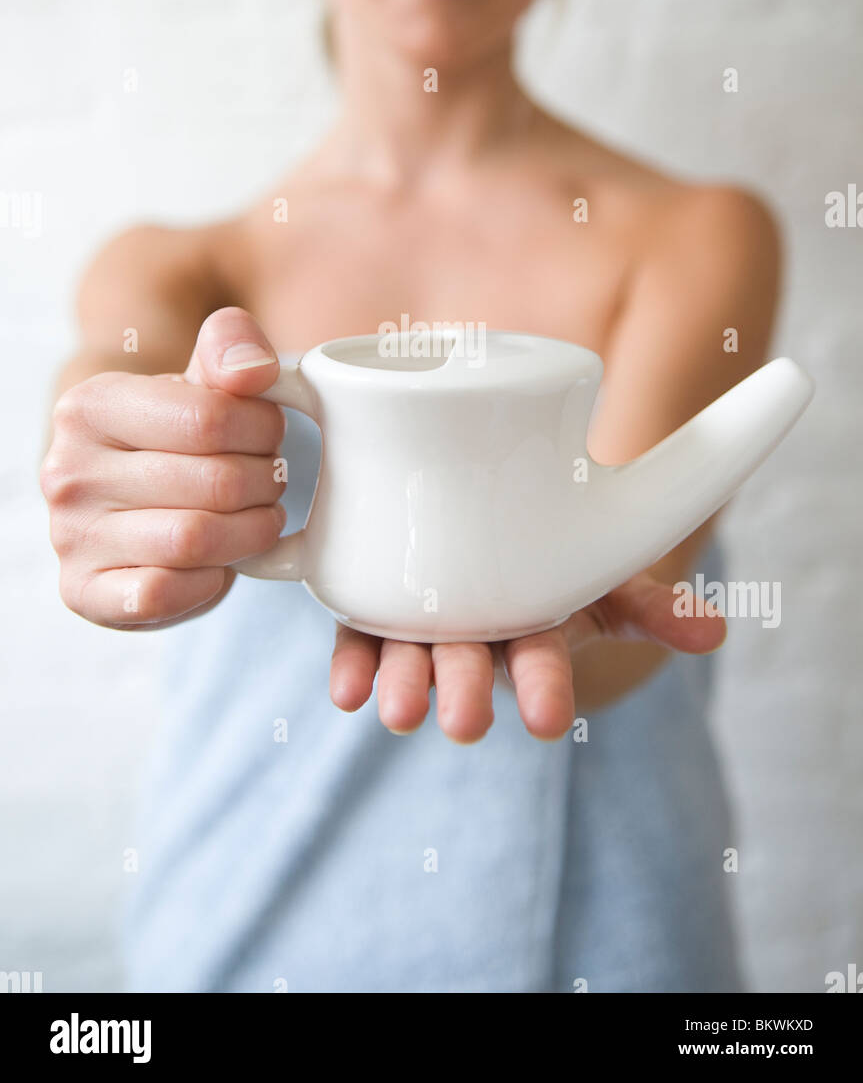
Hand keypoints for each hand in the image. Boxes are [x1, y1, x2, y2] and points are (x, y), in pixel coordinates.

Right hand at [41, 308, 287, 627]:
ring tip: (259, 518)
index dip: (263, 429)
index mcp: (90, 406)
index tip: (271, 434)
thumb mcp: (201, 377)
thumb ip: (232, 349)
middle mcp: (67, 472)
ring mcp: (70, 536)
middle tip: (271, 481)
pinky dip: (209, 582)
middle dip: (265, 483)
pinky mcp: (84, 592)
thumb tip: (254, 370)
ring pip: (194, 541)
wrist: (128, 493)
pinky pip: (163, 594)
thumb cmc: (173, 432)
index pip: (209, 419)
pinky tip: (219, 563)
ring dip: (250, 534)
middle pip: (213, 483)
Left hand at [329, 575, 726, 742]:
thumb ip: (654, 606)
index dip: (546, 689)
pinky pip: (360, 640)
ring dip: (406, 686)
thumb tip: (716, 634)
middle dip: (468, 694)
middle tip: (466, 725)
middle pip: (470, 665)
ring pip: (412, 658)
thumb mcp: (604, 573)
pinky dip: (353, 668)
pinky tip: (347, 694)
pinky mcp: (372, 607)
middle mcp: (476, 634)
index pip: (541, 663)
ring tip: (399, 713)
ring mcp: (422, 623)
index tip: (551, 722)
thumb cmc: (554, 550)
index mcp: (531, 628)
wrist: (491, 514)